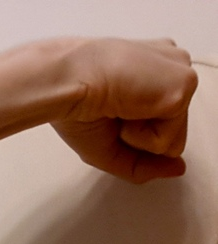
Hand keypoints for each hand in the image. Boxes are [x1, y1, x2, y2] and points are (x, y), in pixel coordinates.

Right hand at [51, 38, 197, 182]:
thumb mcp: (111, 146)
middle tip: (114, 112)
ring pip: (174, 140)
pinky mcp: (183, 86)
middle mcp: (173, 67)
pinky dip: (140, 135)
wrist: (66, 84)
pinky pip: (169, 139)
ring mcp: (181, 75)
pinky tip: (126, 108)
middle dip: (140, 138)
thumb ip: (145, 162)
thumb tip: (179, 169)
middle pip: (174, 134)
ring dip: (138, 136)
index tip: (112, 112)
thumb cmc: (77, 105)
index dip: (136, 133)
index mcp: (155, 71)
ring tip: (119, 108)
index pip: (164, 123)